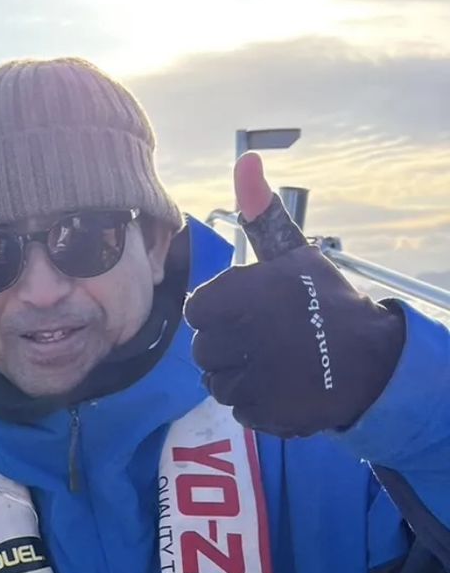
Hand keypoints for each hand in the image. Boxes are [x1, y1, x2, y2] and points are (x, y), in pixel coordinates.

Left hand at [183, 153, 405, 437]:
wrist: (377, 361)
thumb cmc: (327, 302)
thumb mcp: (294, 254)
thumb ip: (260, 214)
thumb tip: (245, 160)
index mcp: (249, 294)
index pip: (196, 312)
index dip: (217, 314)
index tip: (245, 314)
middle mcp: (250, 336)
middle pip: (201, 351)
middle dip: (225, 348)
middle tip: (262, 342)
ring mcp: (260, 379)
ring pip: (215, 384)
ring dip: (237, 377)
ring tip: (273, 365)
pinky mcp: (270, 413)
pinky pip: (238, 410)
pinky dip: (256, 404)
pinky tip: (282, 388)